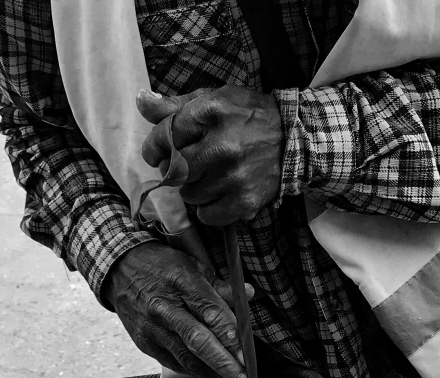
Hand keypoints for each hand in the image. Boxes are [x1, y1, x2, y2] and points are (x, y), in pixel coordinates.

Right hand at [102, 239, 251, 377]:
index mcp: (181, 283)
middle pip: (198, 341)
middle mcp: (164, 308)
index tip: (247, 355)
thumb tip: (249, 294)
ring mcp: (152, 329)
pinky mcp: (144, 343)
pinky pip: (173, 362)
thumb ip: (221, 286)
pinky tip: (212, 375)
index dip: (230, 336)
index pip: (210, 313)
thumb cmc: (161, 267)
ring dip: (212, 373)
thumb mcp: (193, 266)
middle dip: (224, 364)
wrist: (119, 271)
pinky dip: (194, 371)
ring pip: (185, 358)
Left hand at [138, 85, 283, 226]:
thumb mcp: (216, 100)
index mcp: (212, 112)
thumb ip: (176, 105)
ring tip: (209, 177)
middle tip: (186, 166)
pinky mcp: (244, 201)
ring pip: (189, 195)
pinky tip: (219, 194)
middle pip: (174, 169)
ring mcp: (234, 176)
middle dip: (174, 170)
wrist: (298, 140)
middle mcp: (223, 144)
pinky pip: (207, 216)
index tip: (157, 153)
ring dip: (193, 189)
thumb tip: (141, 101)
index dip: (155, 148)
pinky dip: (208, 209)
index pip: (165, 135)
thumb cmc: (250, 118)